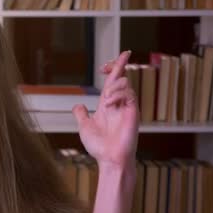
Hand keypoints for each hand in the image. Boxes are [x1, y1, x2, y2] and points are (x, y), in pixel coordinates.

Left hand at [72, 50, 138, 168]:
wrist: (109, 159)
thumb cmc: (99, 146)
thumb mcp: (85, 126)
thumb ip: (81, 115)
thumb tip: (78, 105)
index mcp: (107, 105)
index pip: (111, 83)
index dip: (111, 70)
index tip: (105, 65)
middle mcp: (119, 104)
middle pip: (121, 78)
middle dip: (121, 63)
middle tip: (125, 53)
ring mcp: (127, 107)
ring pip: (125, 83)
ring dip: (113, 86)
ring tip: (105, 100)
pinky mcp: (134, 112)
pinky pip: (129, 94)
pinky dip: (117, 94)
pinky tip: (109, 103)